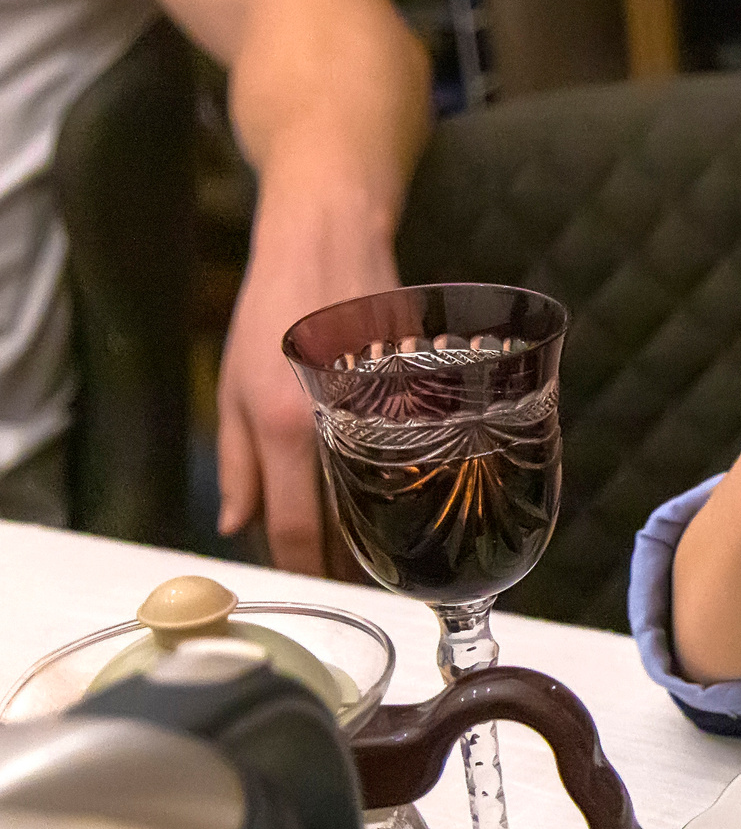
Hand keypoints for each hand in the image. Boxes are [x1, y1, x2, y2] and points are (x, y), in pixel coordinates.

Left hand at [217, 216, 400, 573]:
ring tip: (378, 550)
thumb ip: (236, 463)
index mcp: (285, 426)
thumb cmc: (274, 306)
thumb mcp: (232, 384)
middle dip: (349, 562)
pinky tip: (404, 494)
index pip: (300, 526)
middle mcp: (337, 425)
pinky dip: (407, 481)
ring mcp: (386, 408)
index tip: (311, 587)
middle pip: (352, 522)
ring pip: (390, 494)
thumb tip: (237, 525)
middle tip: (348, 582)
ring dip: (383, 528)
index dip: (306, 568)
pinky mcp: (419, 391)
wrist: (329, 240)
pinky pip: (413, 453)